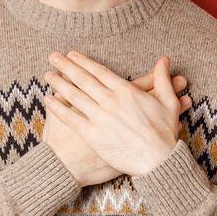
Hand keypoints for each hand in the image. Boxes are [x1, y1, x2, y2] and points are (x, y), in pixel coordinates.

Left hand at [42, 50, 186, 179]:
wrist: (157, 160)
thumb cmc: (164, 133)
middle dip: (66, 66)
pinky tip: (48, 99)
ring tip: (47, 74)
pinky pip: (70, 118)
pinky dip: (58, 108)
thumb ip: (162, 79)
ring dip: (58, 83)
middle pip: (83, 79)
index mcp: (126, 91)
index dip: (84, 62)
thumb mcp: (168, 102)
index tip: (72, 55)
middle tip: (53, 56)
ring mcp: (99, 117)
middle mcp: (110, 101)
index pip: (100, 72)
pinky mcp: (92, 134)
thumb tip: (164, 59)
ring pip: (74, 95)